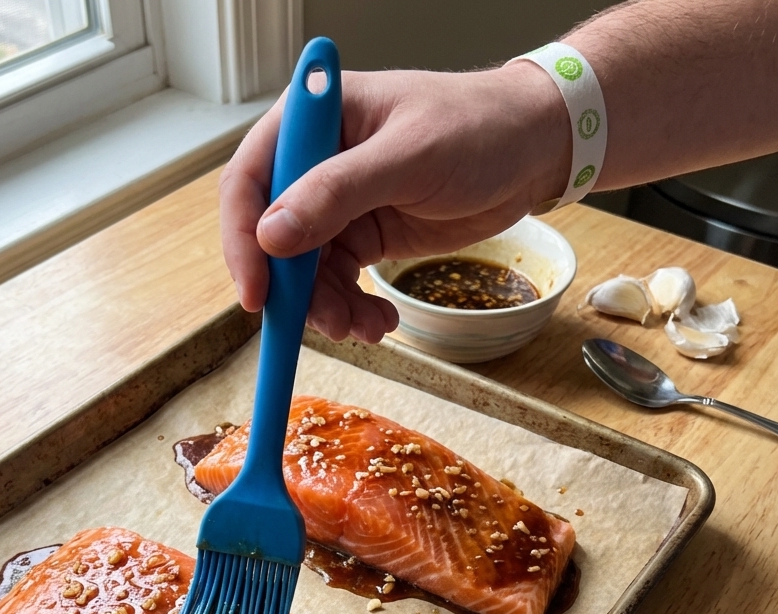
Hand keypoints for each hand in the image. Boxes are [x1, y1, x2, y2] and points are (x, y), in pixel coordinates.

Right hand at [219, 62, 570, 342]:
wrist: (534, 150)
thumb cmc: (478, 128)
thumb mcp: (408, 157)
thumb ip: (336, 192)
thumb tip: (272, 235)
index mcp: (313, 121)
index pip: (249, 182)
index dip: (243, 241)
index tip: (257, 293)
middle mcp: (315, 163)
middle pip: (272, 237)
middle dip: (294, 288)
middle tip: (323, 322)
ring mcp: (338, 203)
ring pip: (306, 270)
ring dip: (328, 307)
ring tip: (363, 328)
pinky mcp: (364, 234)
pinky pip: (340, 283)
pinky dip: (354, 308)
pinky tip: (380, 321)